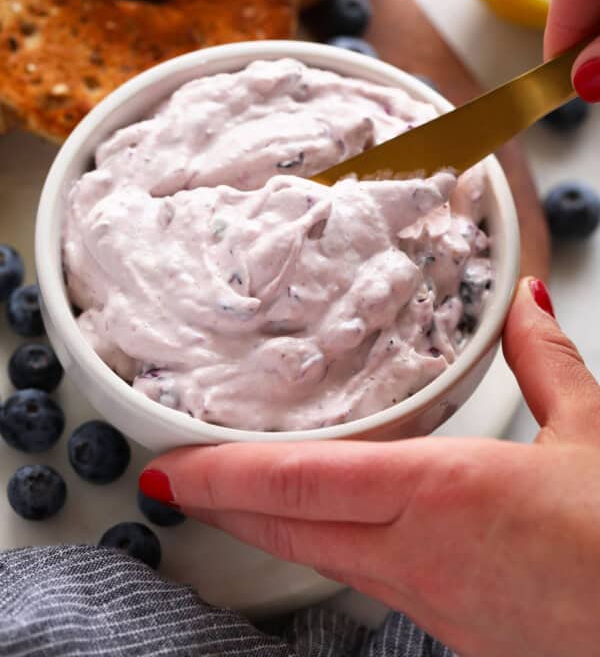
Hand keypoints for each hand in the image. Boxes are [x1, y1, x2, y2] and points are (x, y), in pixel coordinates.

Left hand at [140, 279, 599, 656]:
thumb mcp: (589, 431)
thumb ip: (543, 361)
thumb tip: (526, 304)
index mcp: (444, 489)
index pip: (300, 481)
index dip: (223, 476)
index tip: (172, 468)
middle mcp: (420, 552)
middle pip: (289, 526)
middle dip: (222, 505)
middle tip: (175, 484)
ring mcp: (431, 601)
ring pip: (322, 558)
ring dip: (271, 527)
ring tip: (237, 500)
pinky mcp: (453, 631)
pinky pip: (371, 583)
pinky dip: (333, 552)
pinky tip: (335, 535)